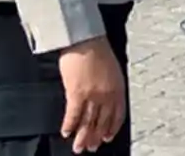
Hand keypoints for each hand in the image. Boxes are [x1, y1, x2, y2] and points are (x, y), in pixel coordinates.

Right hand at [59, 37, 126, 154]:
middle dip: (96, 137)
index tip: (107, 137)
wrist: (85, 40)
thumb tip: (105, 100)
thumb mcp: (113, 70)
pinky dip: (69, 125)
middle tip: (91, 148)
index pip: (118, 114)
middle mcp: (107, 95)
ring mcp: (93, 95)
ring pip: (88, 122)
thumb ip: (111, 87)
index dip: (112, 128)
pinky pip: (73, 115)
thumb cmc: (98, 50)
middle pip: (102, 122)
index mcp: (119, 88)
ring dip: (82, 137)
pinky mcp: (77, 93)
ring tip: (78, 148)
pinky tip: (66, 133)